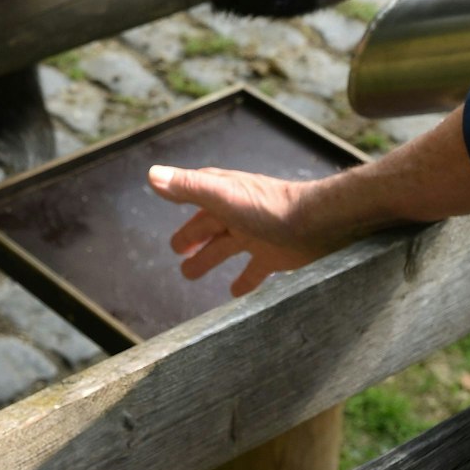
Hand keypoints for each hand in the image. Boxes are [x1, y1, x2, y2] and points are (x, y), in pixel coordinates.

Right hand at [147, 165, 351, 295]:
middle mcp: (240, 213)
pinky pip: (255, 270)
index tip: (164, 195)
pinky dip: (244, 281)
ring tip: (190, 274)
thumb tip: (152, 175)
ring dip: (209, 258)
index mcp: (226, 195)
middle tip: (176, 252)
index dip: (181, 194)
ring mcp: (258, 235)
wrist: (317, 225)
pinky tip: (235, 293)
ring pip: (226, 248)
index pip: (198, 192)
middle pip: (210, 225)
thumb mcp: (222, 196)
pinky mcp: (276, 257)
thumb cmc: (268, 208)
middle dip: (193, 236)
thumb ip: (188, 188)